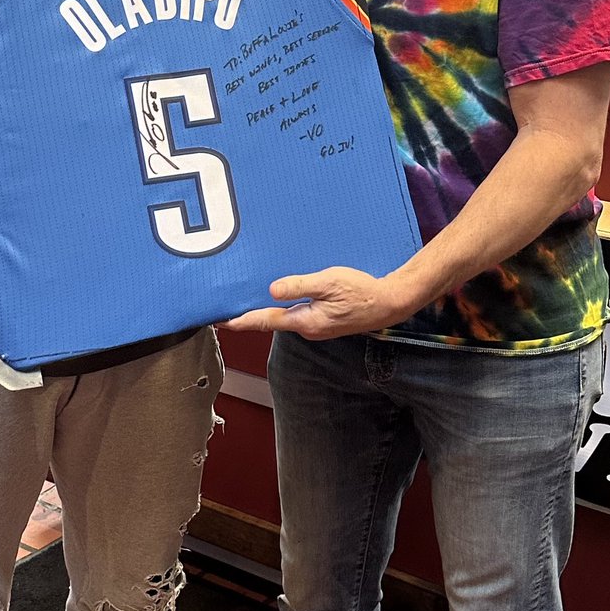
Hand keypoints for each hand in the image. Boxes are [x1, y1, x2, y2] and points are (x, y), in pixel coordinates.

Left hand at [222, 267, 411, 339]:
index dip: (240, 320)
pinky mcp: (325, 321)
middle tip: (226, 307)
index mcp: (305, 321)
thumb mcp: (329, 282)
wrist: (390, 303)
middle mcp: (308, 328)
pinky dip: (284, 307)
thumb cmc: (362, 291)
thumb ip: (300, 286)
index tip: (219, 321)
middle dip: (249, 315)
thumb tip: (271, 290)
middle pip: (271, 321)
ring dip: (267, 310)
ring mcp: (317, 326)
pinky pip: (298, 314)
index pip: (265, 322)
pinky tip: (280, 296)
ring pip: (285, 318)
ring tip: (247, 299)